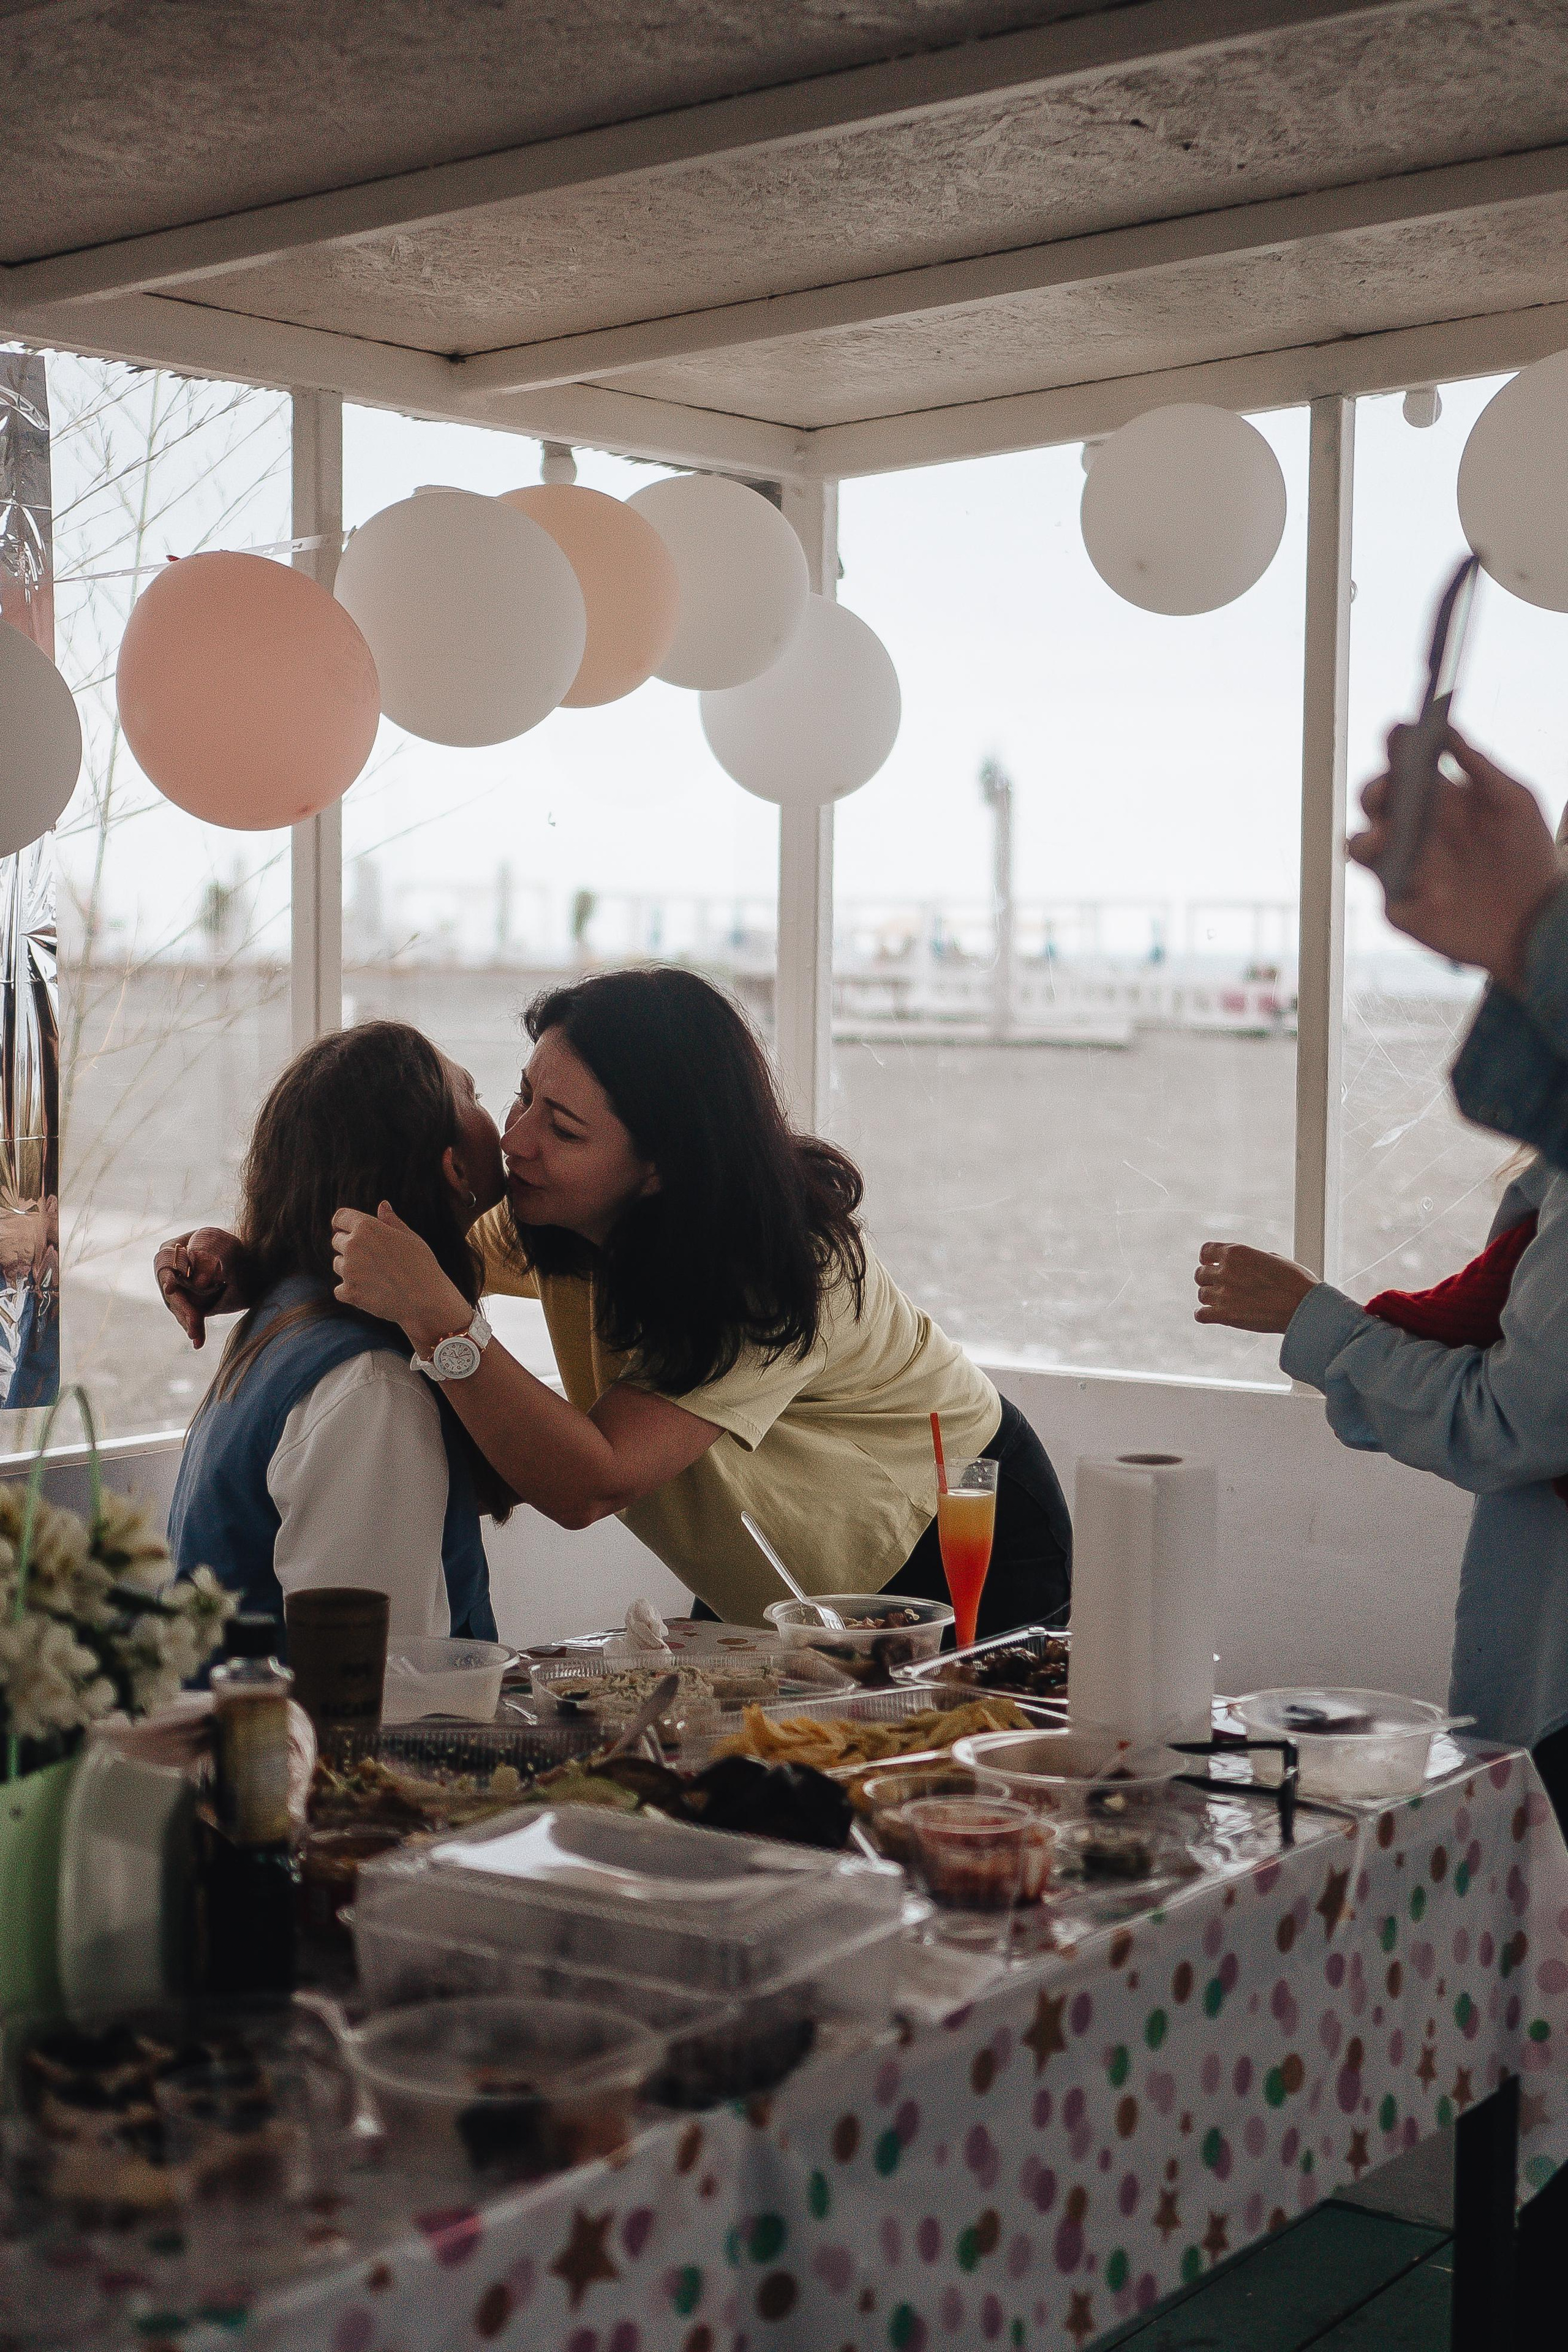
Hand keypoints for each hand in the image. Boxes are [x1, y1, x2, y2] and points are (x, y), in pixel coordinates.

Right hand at [154, 1226, 250, 1349]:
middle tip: (193, 1323)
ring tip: (196, 1336)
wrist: (236, 1254)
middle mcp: (170, 1271)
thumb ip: (208, 1258)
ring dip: (188, 1322)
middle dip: (183, 1309)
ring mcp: (177, 1289)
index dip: (168, 1277)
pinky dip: (194, 1328)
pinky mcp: (187, 1302)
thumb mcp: (220, 1243)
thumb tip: (199, 1283)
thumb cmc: (227, 1243)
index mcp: (172, 1250)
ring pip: (178, 1308)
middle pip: (171, 1292)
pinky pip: (188, 1316)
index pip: (165, 1264)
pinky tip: (198, 1342)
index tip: (171, 1288)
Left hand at [331, 1201, 468, 1349]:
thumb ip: (391, 1221)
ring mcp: (349, 1270)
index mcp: (367, 1227)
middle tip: (373, 1260)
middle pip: (337, 1241)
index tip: (345, 1229)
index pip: (341, 1217)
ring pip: (338, 1265)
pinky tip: (371, 1293)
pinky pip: (339, 1289)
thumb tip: (382, 1205)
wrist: (428, 1301)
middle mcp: (353, 1245)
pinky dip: (351, 1292)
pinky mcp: (349, 1293)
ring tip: (376, 1277)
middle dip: (350, 1247)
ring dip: (350, 1269)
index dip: (342, 1223)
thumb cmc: (423, 1266)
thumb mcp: (410, 1238)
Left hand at [1194, 1242, 1316, 1331]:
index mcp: (1237, 1252)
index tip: (1213, 1265)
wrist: (1304, 1307)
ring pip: (1201, 1294)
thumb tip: (1245, 1265)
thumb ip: (1251, 1260)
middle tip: (1223, 1287)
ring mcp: (1223, 1293)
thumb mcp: (1272, 1259)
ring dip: (1211, 1298)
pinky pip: (1200, 1315)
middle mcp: (1226, 1270)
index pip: (1206, 1250)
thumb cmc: (1296, 1282)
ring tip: (1225, 1302)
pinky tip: (1213, 1315)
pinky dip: (1204, 1315)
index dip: (1208, 1259)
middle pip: (1200, 1274)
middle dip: (1210, 1280)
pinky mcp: (1225, 1315)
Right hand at [1348, 727, 1561, 989]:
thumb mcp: (1514, 801)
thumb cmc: (1527, 856)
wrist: (1535, 921)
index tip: (1397, 732)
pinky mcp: (1401, 907)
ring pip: (1360, 847)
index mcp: (1437, 802)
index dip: (1394, 748)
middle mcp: (1413, 832)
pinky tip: (1436, 893)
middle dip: (1373, 790)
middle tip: (1389, 788)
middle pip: (1374, 803)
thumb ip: (1480, 765)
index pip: (1403, 768)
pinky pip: (1388, 896)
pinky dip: (1404, 892)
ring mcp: (1403, 869)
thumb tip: (1448, 729)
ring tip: (1385, 838)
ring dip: (1365, 839)